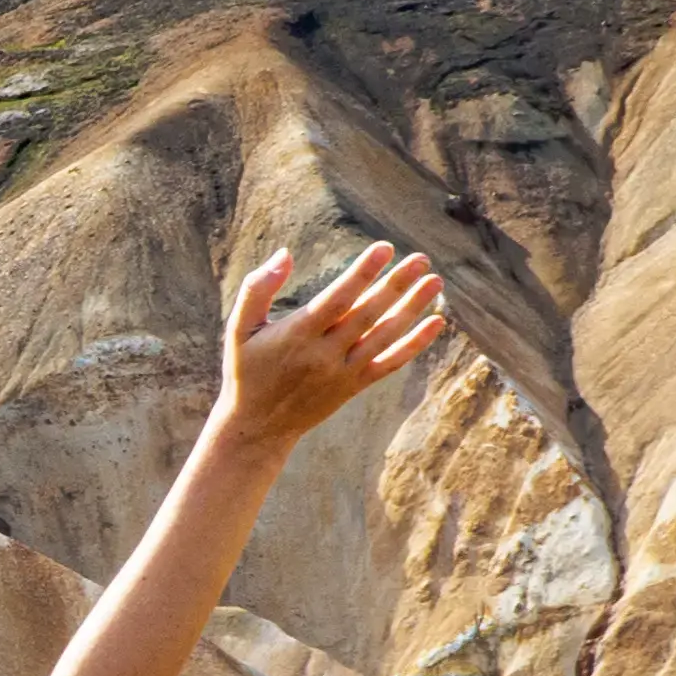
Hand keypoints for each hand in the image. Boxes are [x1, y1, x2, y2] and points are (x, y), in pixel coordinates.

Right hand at [208, 241, 453, 448]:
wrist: (257, 427)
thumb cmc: (247, 370)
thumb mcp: (239, 328)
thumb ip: (257, 289)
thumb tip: (285, 254)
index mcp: (297, 334)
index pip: (337, 299)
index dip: (362, 273)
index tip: (384, 248)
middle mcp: (324, 354)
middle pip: (368, 314)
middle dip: (397, 284)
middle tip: (422, 259)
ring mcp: (342, 373)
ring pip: (385, 336)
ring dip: (413, 308)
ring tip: (435, 281)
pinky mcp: (353, 387)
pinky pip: (390, 364)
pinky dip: (414, 345)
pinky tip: (436, 323)